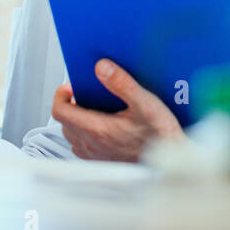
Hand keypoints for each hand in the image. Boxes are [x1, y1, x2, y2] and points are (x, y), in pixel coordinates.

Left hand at [51, 58, 183, 161]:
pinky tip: (102, 125)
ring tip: (92, 107)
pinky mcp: (102, 161)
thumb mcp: (145, 103)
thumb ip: (122, 83)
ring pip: (72, 134)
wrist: (168, 161)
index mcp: (98, 129)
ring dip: (76, 119)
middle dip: (70, 104)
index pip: (60, 111)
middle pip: (65, 121)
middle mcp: (92, 145)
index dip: (60, 95)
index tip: (71, 86)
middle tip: (83, 93)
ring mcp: (95, 155)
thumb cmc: (160, 135)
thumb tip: (102, 67)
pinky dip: (85, 132)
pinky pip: (82, 145)